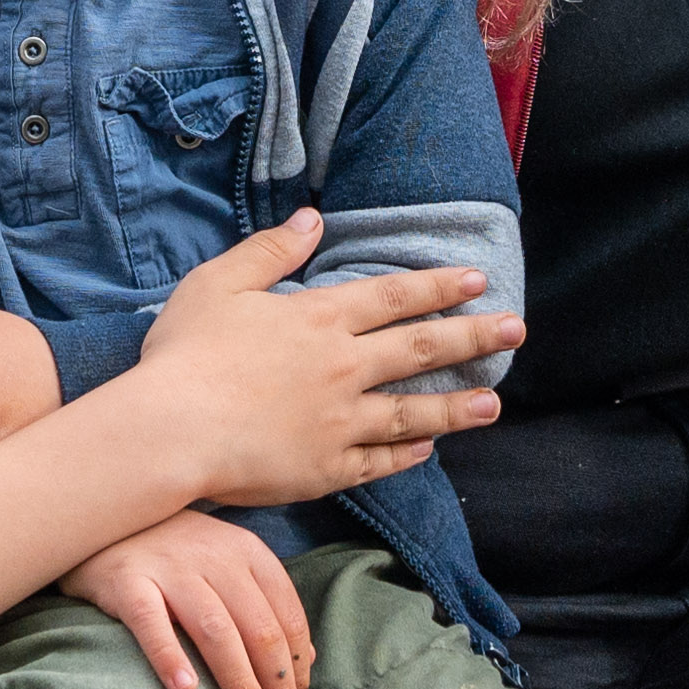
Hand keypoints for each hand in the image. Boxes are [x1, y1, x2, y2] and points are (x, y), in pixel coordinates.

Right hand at [66, 512, 318, 688]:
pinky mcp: (128, 580)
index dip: (298, 670)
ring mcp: (171, 567)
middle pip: (258, 629)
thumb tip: (304, 660)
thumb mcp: (227, 567)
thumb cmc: (173, 554)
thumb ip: (264, 606)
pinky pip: (152, 622)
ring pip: (216, 630)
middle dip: (277, 685)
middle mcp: (215, 556)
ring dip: (239, 680)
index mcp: (247, 553)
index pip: (288, 618)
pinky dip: (170, 656)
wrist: (104, 520)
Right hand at [128, 214, 516, 508]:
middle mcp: (342, 368)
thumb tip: (312, 220)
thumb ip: (269, 252)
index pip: (395, 297)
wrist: (171, 430)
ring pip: (413, 412)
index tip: (479, 281)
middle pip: (421, 349)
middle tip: (517, 331)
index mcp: (320, 320)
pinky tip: (428, 449)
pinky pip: (379, 462)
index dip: (439, 287)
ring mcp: (339, 422)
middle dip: (474, 338)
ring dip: (458, 407)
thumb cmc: (186, 354)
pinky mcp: (326, 468)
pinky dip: (408, 455)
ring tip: (494, 405)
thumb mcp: (219, 284)